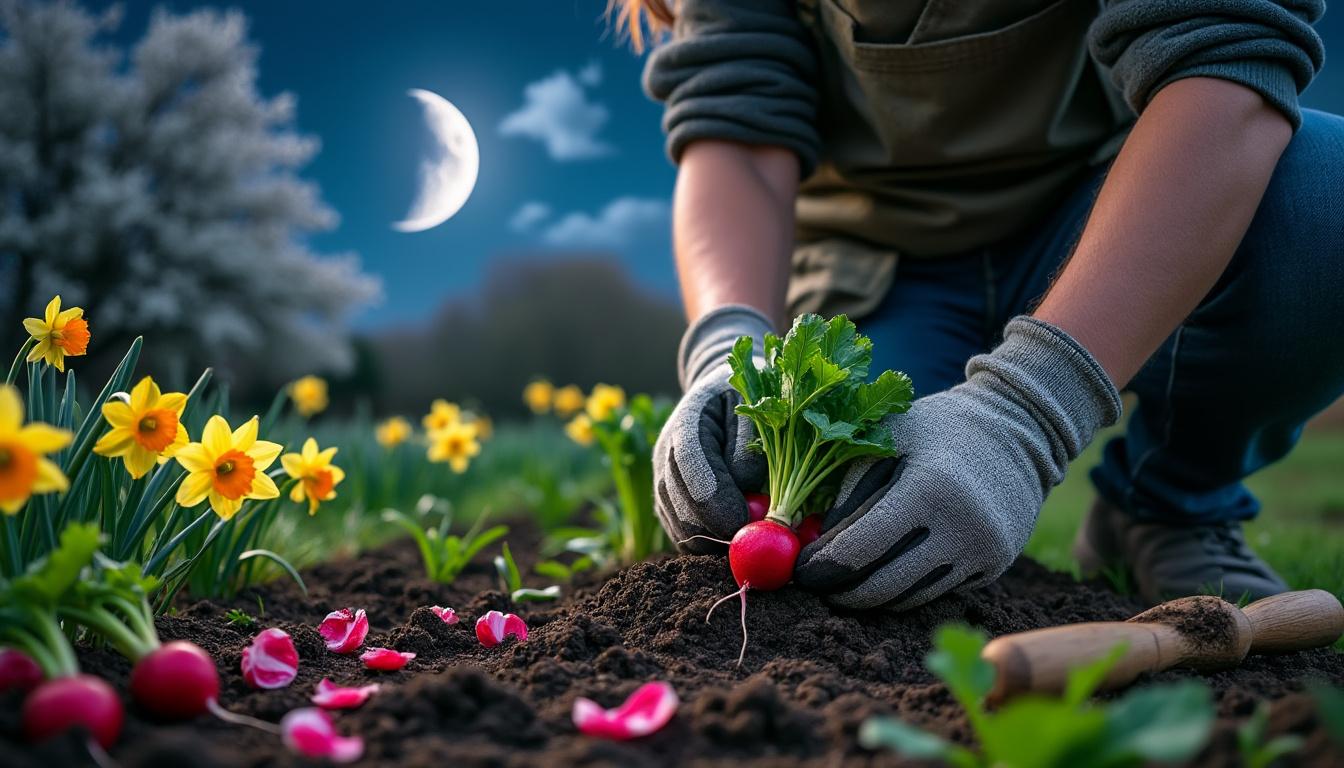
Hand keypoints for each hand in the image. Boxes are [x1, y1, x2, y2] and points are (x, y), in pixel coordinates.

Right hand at [654, 306, 773, 551]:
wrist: (720, 393)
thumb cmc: (749, 398)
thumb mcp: (757, 405)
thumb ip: (750, 444)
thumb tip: (748, 488)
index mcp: (687, 422)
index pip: (690, 464)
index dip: (715, 498)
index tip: (745, 523)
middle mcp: (665, 453)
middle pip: (680, 504)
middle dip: (717, 528)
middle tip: (755, 543)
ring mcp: (662, 481)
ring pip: (679, 527)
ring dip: (713, 541)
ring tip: (750, 540)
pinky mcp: (668, 503)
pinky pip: (682, 536)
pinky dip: (708, 545)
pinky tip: (736, 539)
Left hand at [794, 317, 1121, 609]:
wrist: (1017, 432)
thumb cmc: (935, 430)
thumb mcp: (885, 439)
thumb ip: (845, 487)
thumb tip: (809, 540)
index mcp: (929, 488)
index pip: (862, 548)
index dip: (823, 566)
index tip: (799, 570)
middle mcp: (962, 528)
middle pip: (883, 585)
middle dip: (841, 591)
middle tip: (815, 585)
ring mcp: (982, 553)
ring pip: (908, 597)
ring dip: (869, 596)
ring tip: (843, 580)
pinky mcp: (992, 569)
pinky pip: (934, 592)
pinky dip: (902, 588)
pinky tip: (883, 572)